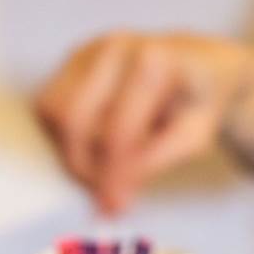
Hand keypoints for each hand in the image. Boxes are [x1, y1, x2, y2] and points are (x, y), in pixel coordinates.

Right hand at [36, 31, 253, 213]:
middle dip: (84, 164)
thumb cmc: (199, 103)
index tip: (113, 206)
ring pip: (52, 109)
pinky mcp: (74, 58)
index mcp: (153, 62)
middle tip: (103, 192)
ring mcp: (91, 49)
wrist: (203, 66)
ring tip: (101, 168)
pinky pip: (50, 102)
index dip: (113, 175)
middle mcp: (116, 47)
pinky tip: (94, 143)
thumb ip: (153, 163)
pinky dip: (64, 132)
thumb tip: (113, 197)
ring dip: (70, 147)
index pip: (118, 131)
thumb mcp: (193, 137)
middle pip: (73, 117)